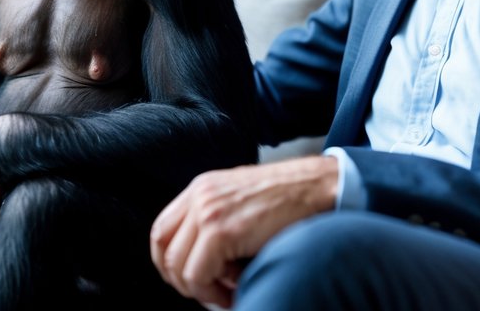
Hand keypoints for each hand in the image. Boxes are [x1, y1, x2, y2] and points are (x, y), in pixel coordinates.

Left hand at [150, 155, 338, 307]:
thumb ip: (217, 219)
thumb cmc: (289, 197)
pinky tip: (237, 288)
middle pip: (163, 250)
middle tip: (208, 291)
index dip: (168, 263)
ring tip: (228, 291)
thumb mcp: (241, 200)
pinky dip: (213, 292)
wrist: (317, 186)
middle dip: (181, 280)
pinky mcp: (221, 230)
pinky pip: (198, 275)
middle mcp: (199, 196)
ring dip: (200, 289)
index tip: (188, 279)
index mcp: (201, 188)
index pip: (161, 231)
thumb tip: (202, 261)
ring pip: (178, 267)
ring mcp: (208, 211)